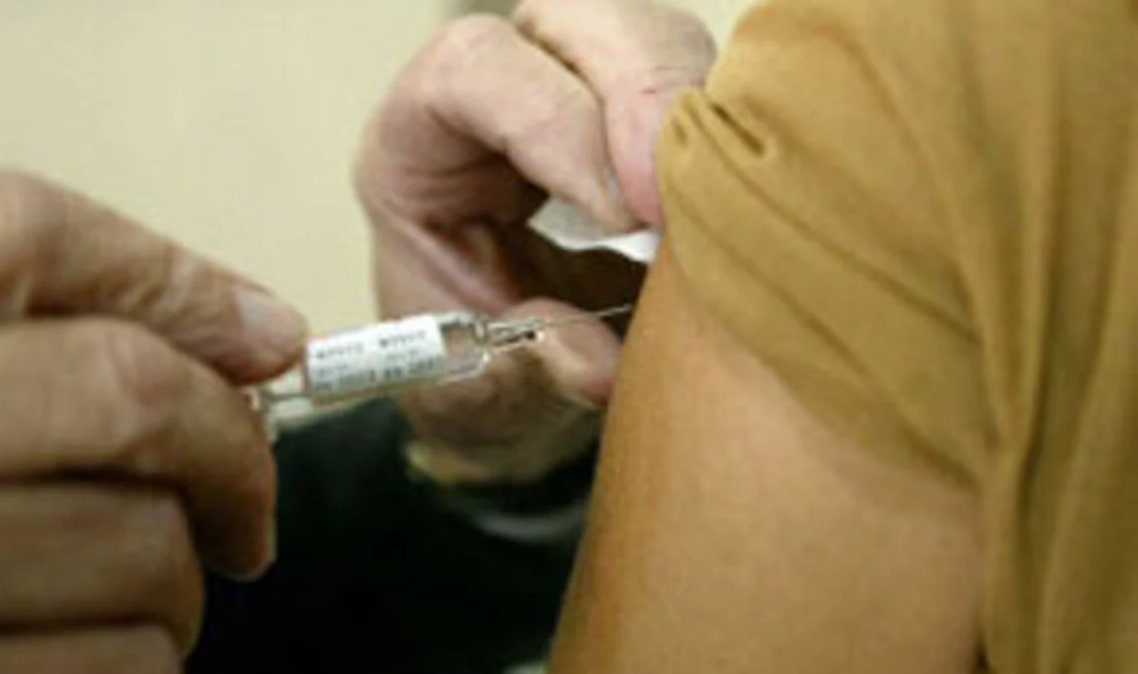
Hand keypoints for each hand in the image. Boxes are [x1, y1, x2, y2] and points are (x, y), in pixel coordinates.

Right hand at [0, 171, 304, 671]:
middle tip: (245, 495)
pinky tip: (83, 644)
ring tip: (132, 582)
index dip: (169, 277)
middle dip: (227, 443)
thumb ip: (65, 322)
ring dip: (180, 570)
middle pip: (123, 389)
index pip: (22, 233)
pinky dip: (145, 653)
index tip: (265, 338)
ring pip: (147, 544)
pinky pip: (131, 660)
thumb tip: (267, 333)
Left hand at [356, 0, 715, 482]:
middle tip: (679, 200)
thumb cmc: (471, 364)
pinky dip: (734, 136)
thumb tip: (590, 363)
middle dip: (642, 92)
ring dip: (699, 111)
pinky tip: (739, 202)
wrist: (507, 372)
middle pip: (575, 22)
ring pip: (653, 40)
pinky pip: (706, 89)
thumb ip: (519, 369)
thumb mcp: (476, 385)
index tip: (621, 216)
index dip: (551, 122)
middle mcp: (503, 91)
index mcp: (419, 140)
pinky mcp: (651, 120)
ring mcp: (583, 93)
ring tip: (719, 205)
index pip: (474, 71)